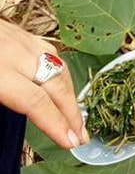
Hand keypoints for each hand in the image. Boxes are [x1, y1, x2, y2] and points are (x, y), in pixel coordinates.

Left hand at [0, 20, 85, 148]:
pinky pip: (49, 52)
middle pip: (54, 83)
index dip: (56, 124)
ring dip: (70, 92)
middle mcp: (15, 53)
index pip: (36, 102)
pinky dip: (61, 72)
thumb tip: (19, 115)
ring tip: (76, 116)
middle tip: (81, 136)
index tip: (69, 143)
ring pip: (57, 65)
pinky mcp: (19, 31)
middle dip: (71, 111)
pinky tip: (62, 86)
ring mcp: (20, 38)